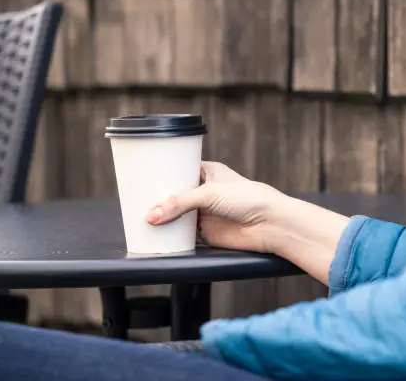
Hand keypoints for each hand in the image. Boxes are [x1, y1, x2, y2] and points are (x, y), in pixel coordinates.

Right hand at [146, 161, 349, 284]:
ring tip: (137, 216)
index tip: (142, 175)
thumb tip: (151, 216)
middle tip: (135, 198)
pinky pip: (183, 235)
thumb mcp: (209, 193)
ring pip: (177, 215)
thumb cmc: (249, 198)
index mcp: (209, 172)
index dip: (163, 173)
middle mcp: (206, 192)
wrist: (270, 224)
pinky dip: (171, 236)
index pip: (180, 169)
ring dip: (163, 218)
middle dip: (158, 198)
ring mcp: (205, 213)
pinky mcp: (206, 233)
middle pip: (175, 194)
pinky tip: (155, 235)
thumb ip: (179, 203)